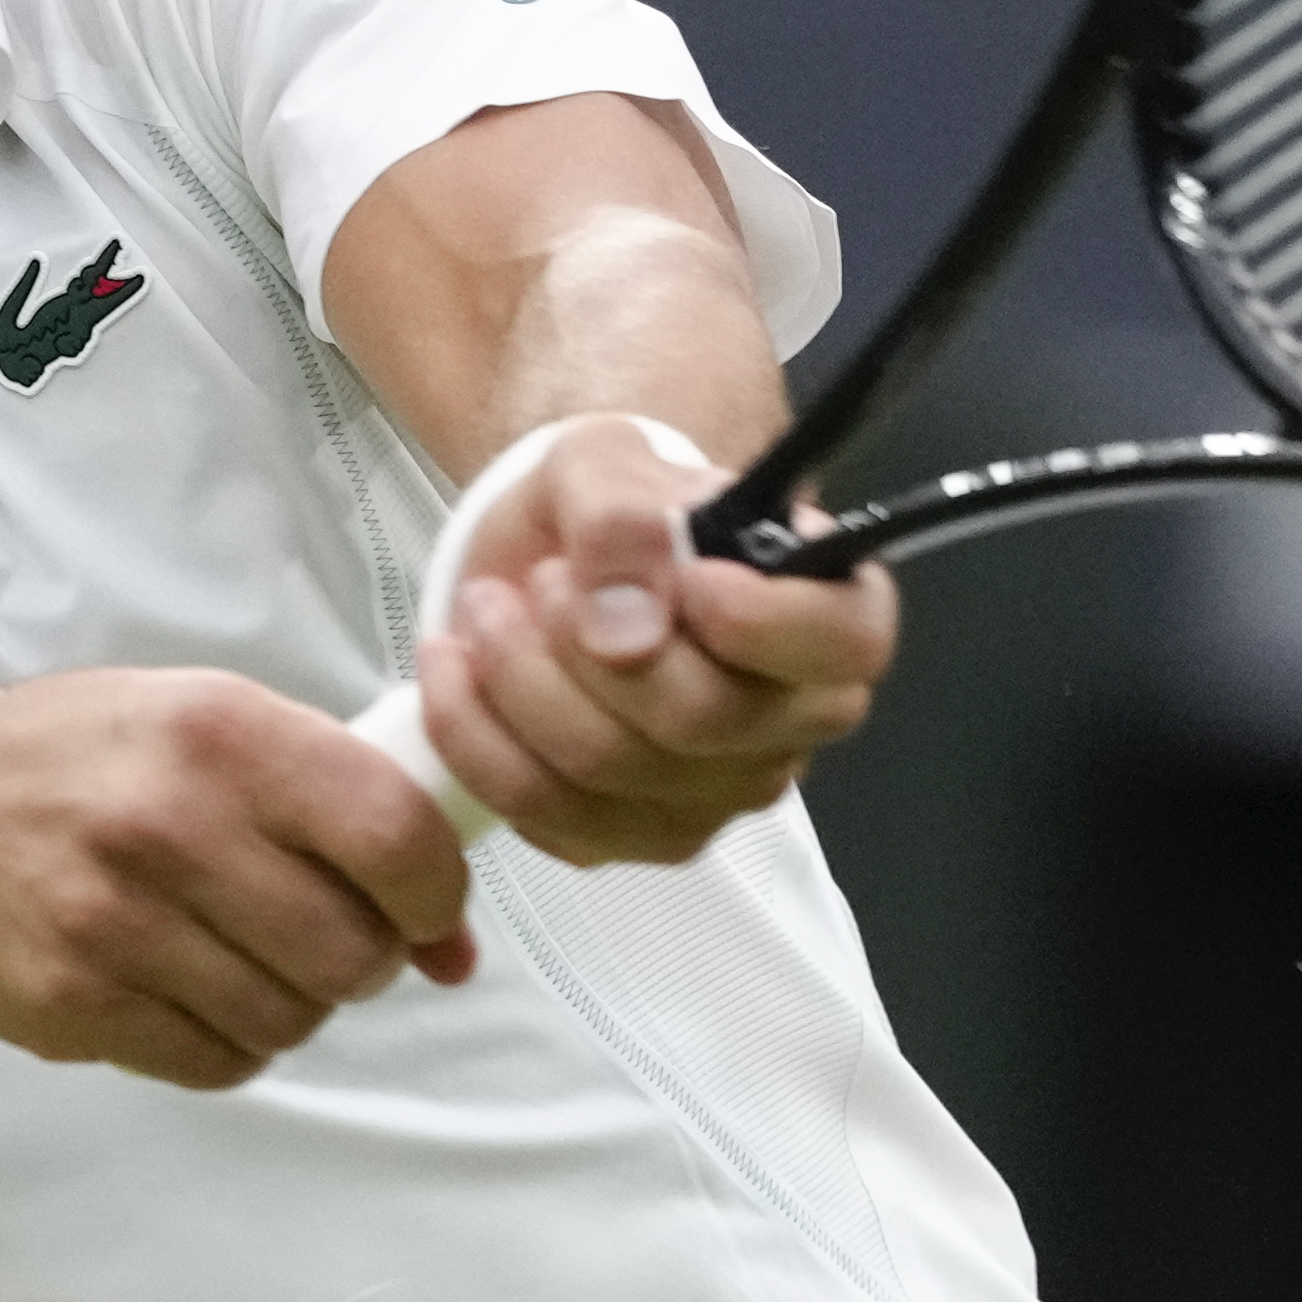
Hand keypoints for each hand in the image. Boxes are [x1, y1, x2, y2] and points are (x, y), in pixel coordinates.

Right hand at [0, 671, 477, 1090]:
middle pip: (350, 951)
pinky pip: (220, 1062)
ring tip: (246, 952)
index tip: (427, 907)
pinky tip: (194, 987)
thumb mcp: (213, 724)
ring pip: (290, 1018)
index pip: (392, 834)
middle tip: (325, 930)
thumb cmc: (91, 761)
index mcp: (221, 733)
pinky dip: (231, 1040)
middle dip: (364, 957)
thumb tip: (449, 945)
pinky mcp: (75, 1003)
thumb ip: (340, 805)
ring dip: (294, 1001)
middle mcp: (168, 824)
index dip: (436, 892)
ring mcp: (114, 922)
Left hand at [413, 417, 898, 866]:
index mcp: (827, 615)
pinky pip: (544, 812)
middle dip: (585, 642)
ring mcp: (716, 794)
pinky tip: (456, 673)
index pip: (845, 645)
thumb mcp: (610, 465)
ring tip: (486, 609)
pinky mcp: (629, 837)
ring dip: (516, 680)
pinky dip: (476, 737)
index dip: (767, 622)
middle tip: (540, 579)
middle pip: (700, 719)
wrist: (552, 563)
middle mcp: (792, 721)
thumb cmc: (615, 511)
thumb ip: (622, 523)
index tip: (690, 577)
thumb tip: (626, 630)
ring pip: (607, 771)